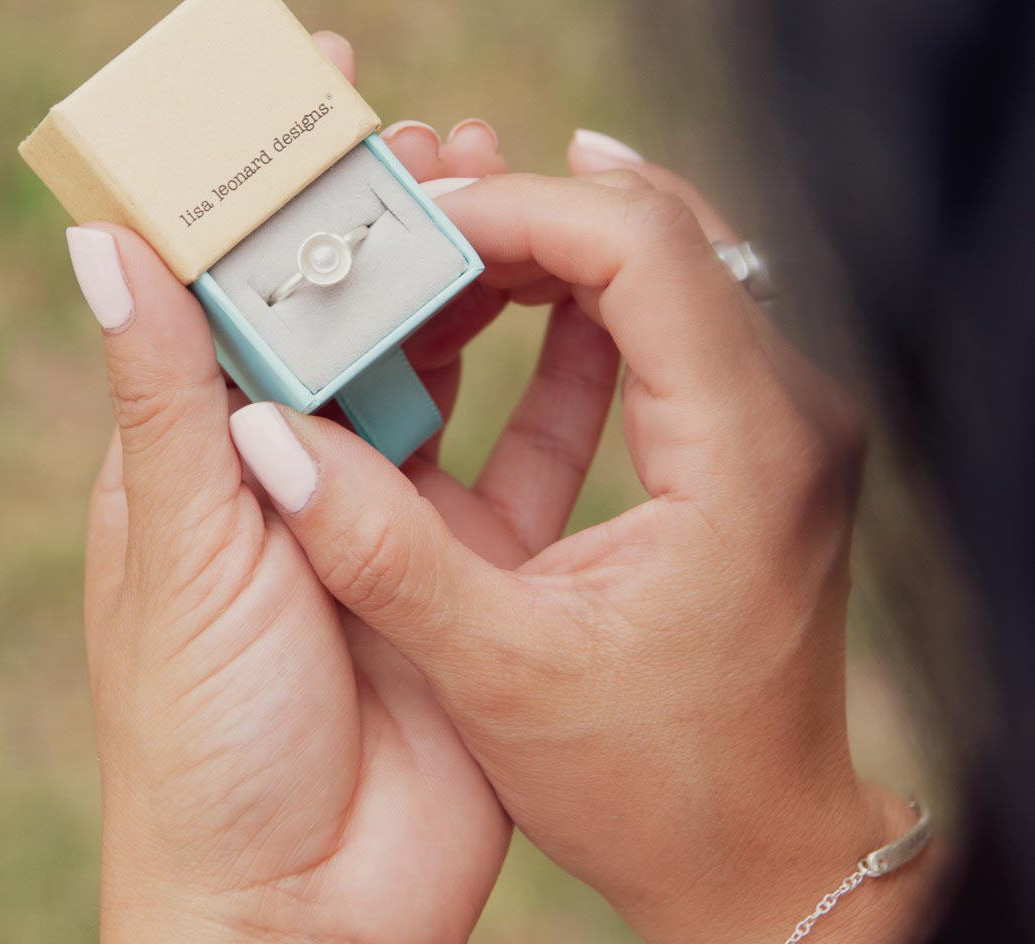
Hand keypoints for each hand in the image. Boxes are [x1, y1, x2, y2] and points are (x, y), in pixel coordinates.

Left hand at [76, 32, 510, 943]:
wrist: (305, 909)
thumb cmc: (206, 735)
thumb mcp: (179, 543)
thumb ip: (166, 393)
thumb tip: (103, 239)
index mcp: (212, 449)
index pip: (241, 281)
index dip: (279, 182)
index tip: (321, 83)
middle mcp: (304, 464)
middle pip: (353, 309)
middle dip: (392, 215)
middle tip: (439, 133)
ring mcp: (397, 506)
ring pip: (447, 360)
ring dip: (474, 275)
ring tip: (506, 187)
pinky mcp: (480, 559)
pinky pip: (537, 449)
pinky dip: (564, 378)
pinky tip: (595, 307)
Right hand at [230, 134, 940, 943]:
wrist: (759, 845)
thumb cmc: (650, 783)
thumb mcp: (500, 674)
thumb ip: (380, 553)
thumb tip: (268, 439)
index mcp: (741, 451)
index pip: (642, 246)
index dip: (522, 211)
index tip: (424, 223)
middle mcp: (788, 411)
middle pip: (663, 228)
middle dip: (532, 210)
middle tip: (426, 223)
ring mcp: (786, 418)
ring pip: (679, 253)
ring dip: (564, 238)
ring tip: (459, 246)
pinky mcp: (763, 435)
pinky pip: (685, 308)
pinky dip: (601, 284)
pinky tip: (532, 285)